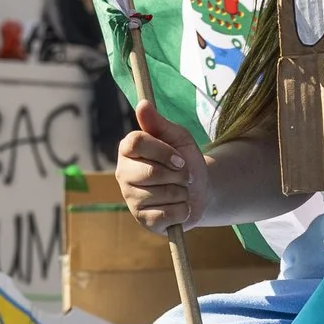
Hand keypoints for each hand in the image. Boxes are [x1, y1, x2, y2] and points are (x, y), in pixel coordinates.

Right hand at [116, 98, 207, 231]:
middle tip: (184, 176)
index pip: (136, 143)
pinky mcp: (141, 219)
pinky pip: (165, 215)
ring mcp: (130, 198)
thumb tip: (143, 104)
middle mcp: (123, 173)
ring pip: (162, 195)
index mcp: (128, 149)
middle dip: (178, 175)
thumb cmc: (184, 161)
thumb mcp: (178, 138)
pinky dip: (181, 211)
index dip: (162, 151)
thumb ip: (159, 123)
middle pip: (150, 173)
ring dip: (182, 193)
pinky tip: (179, 207)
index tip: (180, 158)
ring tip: (180, 191)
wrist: (200, 191)